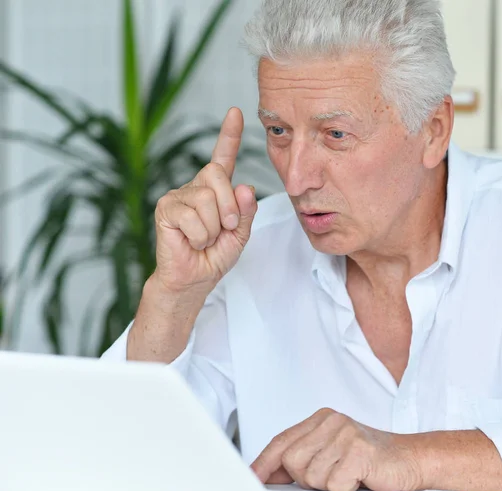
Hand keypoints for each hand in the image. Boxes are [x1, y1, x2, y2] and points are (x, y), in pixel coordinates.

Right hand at [154, 107, 256, 292]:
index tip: (236, 112)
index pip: (223, 157)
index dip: (230, 135)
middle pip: (217, 174)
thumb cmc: (215, 255)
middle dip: (228, 207)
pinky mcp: (165, 208)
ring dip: (214, 227)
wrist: (195, 278)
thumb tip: (245, 187)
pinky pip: (191, 216)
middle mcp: (196, 187)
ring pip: (206, 199)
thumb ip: (246, 211)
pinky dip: (200, 236)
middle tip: (225, 228)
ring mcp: (179, 195)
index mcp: (216, 190)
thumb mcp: (240, 234)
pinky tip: (191, 241)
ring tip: (205, 239)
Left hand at [251, 408, 424, 490]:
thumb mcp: (332, 451)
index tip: (251, 479)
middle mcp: (332, 421)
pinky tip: (359, 478)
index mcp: (322, 418)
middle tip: (331, 476)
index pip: (282, 441)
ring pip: (311, 476)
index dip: (263, 462)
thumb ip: (303, 456)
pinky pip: (334, 484)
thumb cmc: (370, 458)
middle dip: (306, 479)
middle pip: (292, 461)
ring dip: (328, 486)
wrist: (412, 458)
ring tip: (348, 475)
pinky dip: (346, 489)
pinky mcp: (359, 450)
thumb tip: (269, 475)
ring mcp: (346, 433)